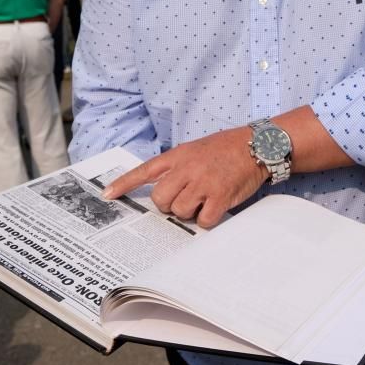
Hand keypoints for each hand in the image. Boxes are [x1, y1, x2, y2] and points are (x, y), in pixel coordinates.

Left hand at [103, 126, 269, 227]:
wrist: (258, 145)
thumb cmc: (226, 149)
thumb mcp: (196, 149)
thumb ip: (178, 166)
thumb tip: (164, 193)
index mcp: (179, 155)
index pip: (144, 170)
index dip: (124, 184)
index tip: (107, 195)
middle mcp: (188, 168)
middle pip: (161, 199)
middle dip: (169, 205)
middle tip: (185, 199)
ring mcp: (204, 182)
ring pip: (180, 211)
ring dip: (191, 211)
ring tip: (205, 199)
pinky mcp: (220, 196)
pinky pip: (203, 220)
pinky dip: (208, 219)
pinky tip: (217, 206)